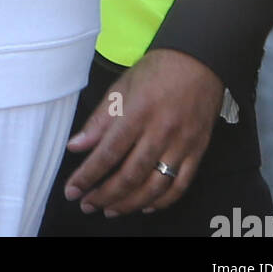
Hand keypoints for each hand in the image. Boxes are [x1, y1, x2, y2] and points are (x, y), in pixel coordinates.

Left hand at [62, 49, 224, 217]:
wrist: (200, 61)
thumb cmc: (156, 71)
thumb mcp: (122, 86)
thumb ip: (100, 119)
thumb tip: (76, 146)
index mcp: (138, 111)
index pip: (109, 151)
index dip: (89, 174)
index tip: (72, 190)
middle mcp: (161, 131)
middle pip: (131, 174)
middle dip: (105, 194)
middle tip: (87, 204)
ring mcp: (182, 143)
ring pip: (155, 185)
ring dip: (130, 203)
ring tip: (110, 210)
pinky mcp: (198, 151)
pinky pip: (181, 184)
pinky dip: (163, 201)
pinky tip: (146, 207)